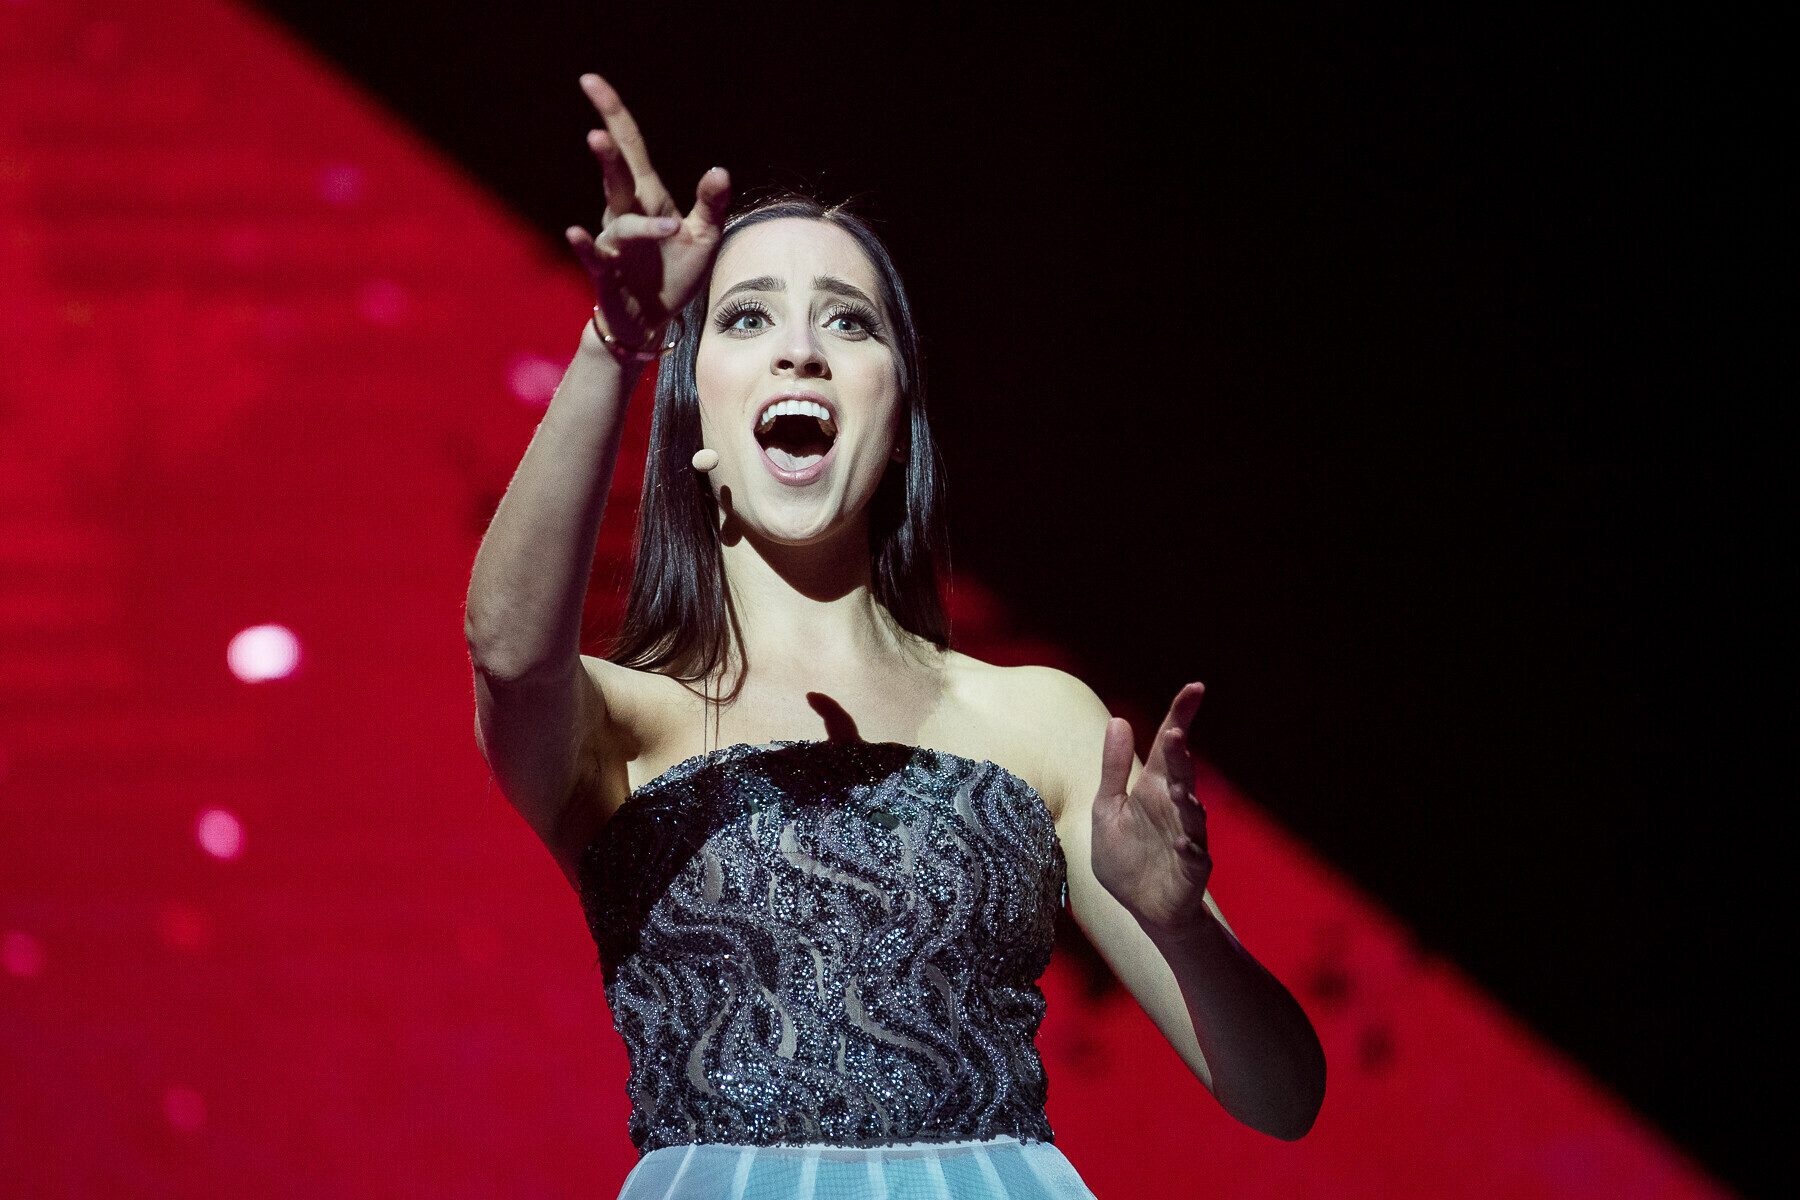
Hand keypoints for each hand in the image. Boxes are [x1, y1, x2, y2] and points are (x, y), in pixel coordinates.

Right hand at [565, 74, 730, 351]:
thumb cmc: (675, 273)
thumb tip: (721, 171)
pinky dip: (585, 245)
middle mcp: (626, 213)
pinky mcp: (606, 273)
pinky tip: (575, 232)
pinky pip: (593, 255)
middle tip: (597, 132)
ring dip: (641, 224)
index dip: (612, 114)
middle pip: (616, 176)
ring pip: (620, 223)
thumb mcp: (705, 236)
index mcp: (649, 198)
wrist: (652, 320)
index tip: (590, 81)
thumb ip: (712, 203)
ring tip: (671, 228)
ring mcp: (614, 243)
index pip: (629, 147)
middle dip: (607, 154)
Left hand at [1090, 683, 1211, 937]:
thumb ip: (1113, 769)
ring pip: (1192, 814)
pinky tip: (1183, 842)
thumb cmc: (1125, 855)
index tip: (1195, 688)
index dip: (1182, 716)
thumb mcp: (1108, 808)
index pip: (1170, 746)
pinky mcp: (1191, 868)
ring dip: (1187, 801)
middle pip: (1182, 774)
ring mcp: (1187, 836)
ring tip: (1179, 789)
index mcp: (1155, 787)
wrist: (1141, 907)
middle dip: (1181, 756)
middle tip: (1175, 734)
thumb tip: (1119, 721)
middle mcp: (1175, 807)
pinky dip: (1190, 848)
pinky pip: (1195, 856)